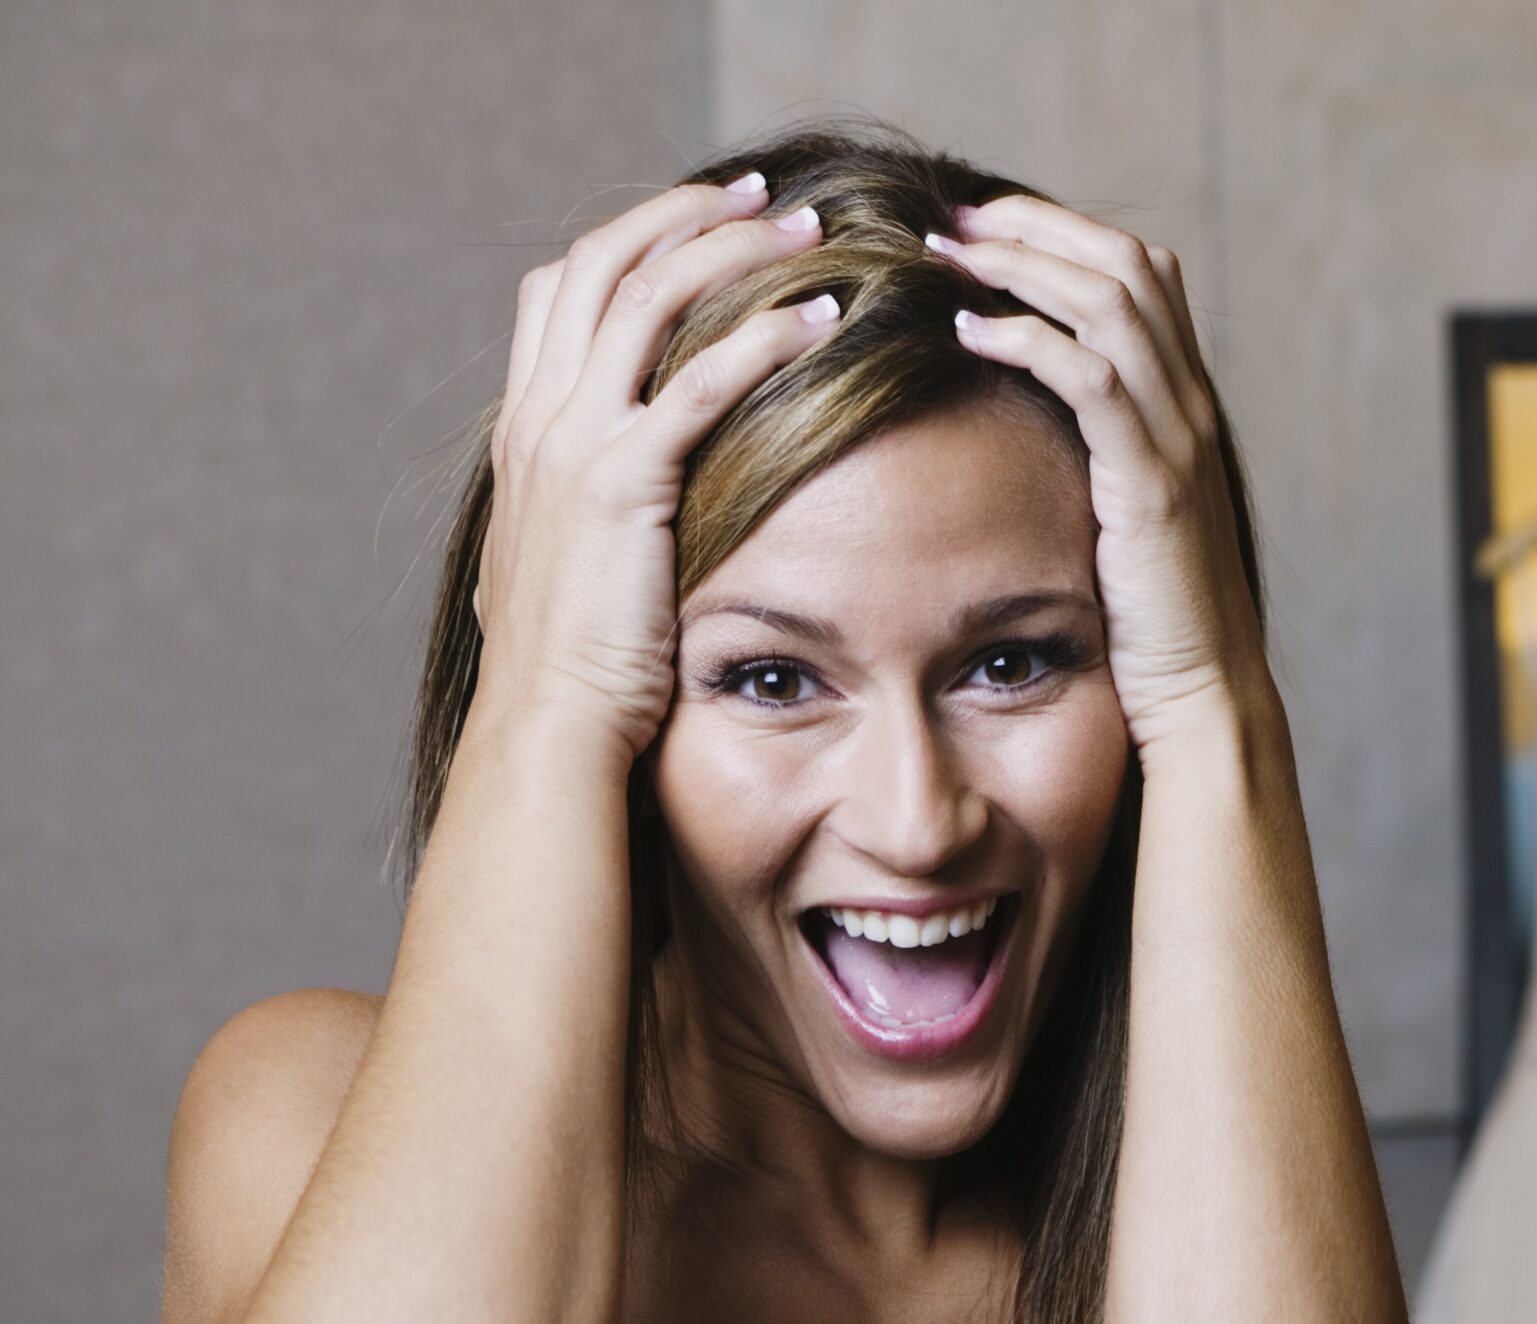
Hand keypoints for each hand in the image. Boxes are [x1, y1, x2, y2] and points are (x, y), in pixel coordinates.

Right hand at [470, 173, 840, 762]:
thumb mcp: (571, 567)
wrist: (548, 731)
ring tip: (812, 230)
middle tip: (772, 194)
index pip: (563, 288)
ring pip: (649, 296)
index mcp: (526, 430)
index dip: (637, 239)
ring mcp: (573, 445)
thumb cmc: (575, 672)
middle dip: (690, 215)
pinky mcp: (622, 485)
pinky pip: (700, 381)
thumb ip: (594, 513)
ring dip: (736, 250)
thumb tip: (635, 507)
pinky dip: (764, 335)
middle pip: (606, 262)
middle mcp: (540, 419)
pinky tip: (826, 319)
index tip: (709, 219)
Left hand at [924, 199, 1270, 760]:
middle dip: (1038, 226)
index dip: (1064, 233)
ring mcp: (1178, 442)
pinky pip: (1094, 379)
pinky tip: (969, 329)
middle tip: (955, 217)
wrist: (1202, 695)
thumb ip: (1090, 457)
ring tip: (949, 254)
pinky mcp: (1152, 485)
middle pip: (1129, 264)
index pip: (1141, 276)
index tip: (982, 226)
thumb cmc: (1147, 621)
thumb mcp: (1117, 517)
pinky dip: (1029, 339)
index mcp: (1184, 407)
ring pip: (1114, 303)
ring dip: (1024, 264)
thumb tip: (1015, 420)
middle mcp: (1191, 408)